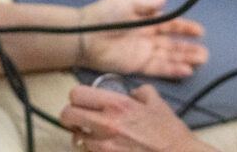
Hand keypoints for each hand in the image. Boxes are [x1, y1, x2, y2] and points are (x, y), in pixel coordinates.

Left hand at [60, 84, 214, 151]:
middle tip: (79, 117)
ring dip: (81, 135)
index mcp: (117, 105)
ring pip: (75, 138)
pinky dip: (91, 150)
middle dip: (70, 115)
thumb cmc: (169, 132)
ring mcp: (105, 147)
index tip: (82, 100)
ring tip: (92, 134)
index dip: (77, 96)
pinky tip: (102, 147)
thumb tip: (131, 92)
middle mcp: (106, 124)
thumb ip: (139, 91)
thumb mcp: (156, 102)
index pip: (77, 94)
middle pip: (67, 115)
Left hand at [79, 0, 207, 77]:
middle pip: (172, 44)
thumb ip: (146, 3)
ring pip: (169, 57)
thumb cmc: (105, 15)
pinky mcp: (138, 65)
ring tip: (200, 61)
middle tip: (205, 52)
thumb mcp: (126, 2)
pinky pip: (159, 68)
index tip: (199, 31)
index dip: (185, 28)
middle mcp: (148, 37)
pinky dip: (172, 70)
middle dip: (188, 48)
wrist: (86, 34)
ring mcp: (143, 52)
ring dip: (184, 59)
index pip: (170, 25)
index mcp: (146, 20)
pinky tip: (185, 70)